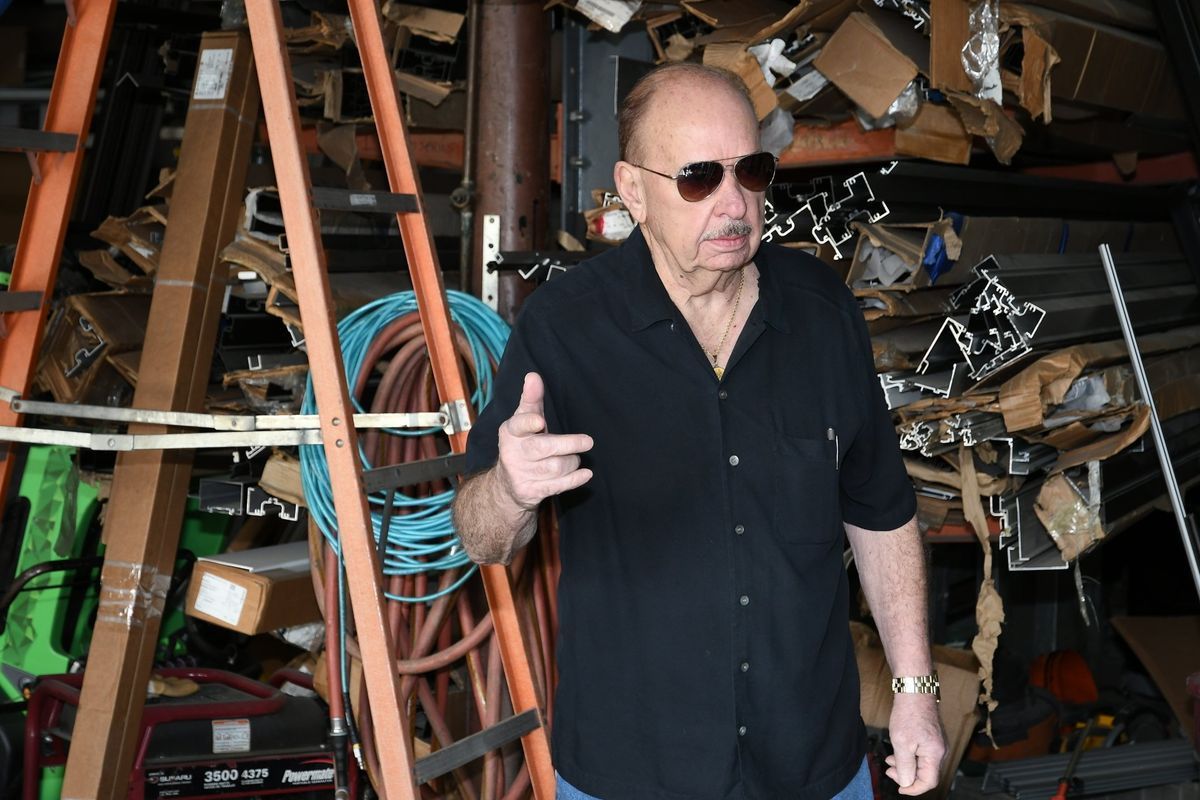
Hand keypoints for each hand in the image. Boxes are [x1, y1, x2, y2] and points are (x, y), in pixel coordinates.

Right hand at [497, 372, 593, 509]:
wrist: (509, 484)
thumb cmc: (523, 443)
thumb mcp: (523, 420)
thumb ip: (531, 399)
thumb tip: (533, 376)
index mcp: (511, 432)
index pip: (518, 424)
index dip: (528, 422)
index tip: (540, 420)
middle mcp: (513, 453)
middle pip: (543, 448)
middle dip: (568, 444)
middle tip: (588, 441)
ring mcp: (520, 473)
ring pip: (555, 467)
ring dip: (572, 462)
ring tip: (576, 457)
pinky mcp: (530, 491)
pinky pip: (557, 486)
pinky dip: (574, 480)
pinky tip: (585, 474)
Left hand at [885, 693, 945, 795]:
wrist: (914, 690)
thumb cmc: (908, 713)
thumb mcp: (902, 743)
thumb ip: (905, 766)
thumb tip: (906, 783)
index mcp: (935, 754)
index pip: (929, 782)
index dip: (913, 789)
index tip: (899, 788)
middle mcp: (940, 750)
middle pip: (926, 774)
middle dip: (907, 776)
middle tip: (889, 771)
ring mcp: (937, 743)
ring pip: (922, 764)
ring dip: (906, 765)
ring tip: (890, 760)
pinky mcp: (931, 736)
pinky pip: (922, 754)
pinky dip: (909, 756)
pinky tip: (897, 751)